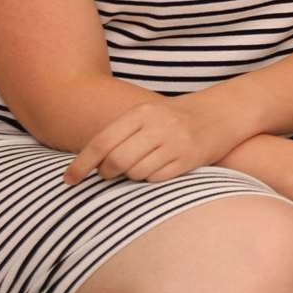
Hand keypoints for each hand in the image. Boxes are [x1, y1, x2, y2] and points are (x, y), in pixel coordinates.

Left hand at [64, 99, 239, 184]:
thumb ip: (122, 133)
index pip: (102, 142)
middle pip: (117, 161)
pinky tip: (159, 168)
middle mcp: (157, 126)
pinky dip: (151, 179)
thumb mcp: (149, 115)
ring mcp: (175, 143)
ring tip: (140, 167)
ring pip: (136, 173)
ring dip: (131, 176)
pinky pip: (157, 178)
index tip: (69, 180)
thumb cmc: (177, 117)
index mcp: (142, 113)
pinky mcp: (189, 159)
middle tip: (110, 174)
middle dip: (107, 173)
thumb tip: (91, 162)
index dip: (81, 164)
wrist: (223, 112)